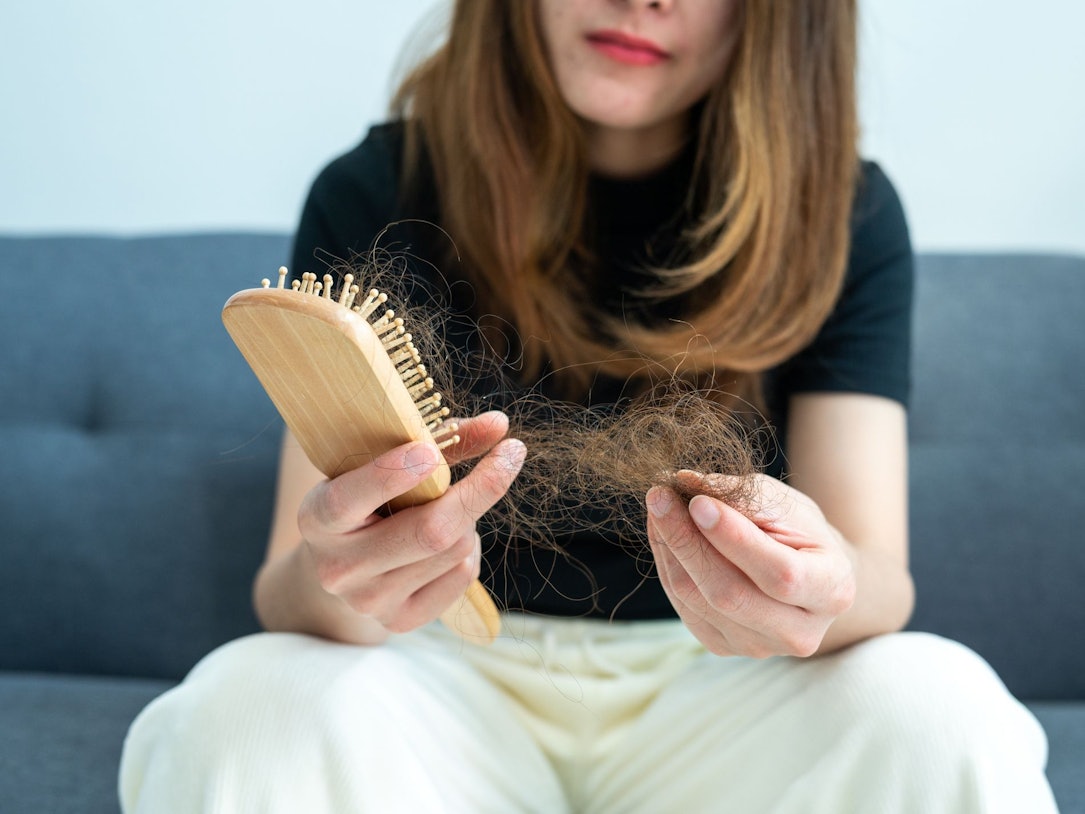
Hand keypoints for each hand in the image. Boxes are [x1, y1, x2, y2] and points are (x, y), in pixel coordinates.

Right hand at [298, 411, 521, 633]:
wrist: (340, 563)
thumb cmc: (367, 497)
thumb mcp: (382, 462)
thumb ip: (437, 440)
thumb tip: (500, 425)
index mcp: (318, 518)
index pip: (348, 500)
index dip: (390, 475)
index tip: (430, 451)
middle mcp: (338, 567)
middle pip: (428, 532)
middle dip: (478, 489)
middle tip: (511, 453)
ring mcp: (369, 601)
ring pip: (454, 549)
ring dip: (468, 519)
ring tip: (448, 508)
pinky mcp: (400, 621)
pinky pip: (462, 576)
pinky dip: (469, 548)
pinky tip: (448, 541)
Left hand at [646, 472, 856, 657]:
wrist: (806, 574)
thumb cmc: (799, 532)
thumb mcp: (784, 504)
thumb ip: (742, 497)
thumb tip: (686, 483)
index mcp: (832, 591)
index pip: (779, 574)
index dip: (734, 539)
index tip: (697, 502)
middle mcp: (799, 633)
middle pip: (730, 594)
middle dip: (687, 540)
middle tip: (660, 497)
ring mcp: (759, 647)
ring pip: (697, 600)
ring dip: (669, 548)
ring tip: (660, 507)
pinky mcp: (724, 647)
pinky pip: (682, 606)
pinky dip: (668, 565)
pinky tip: (664, 535)